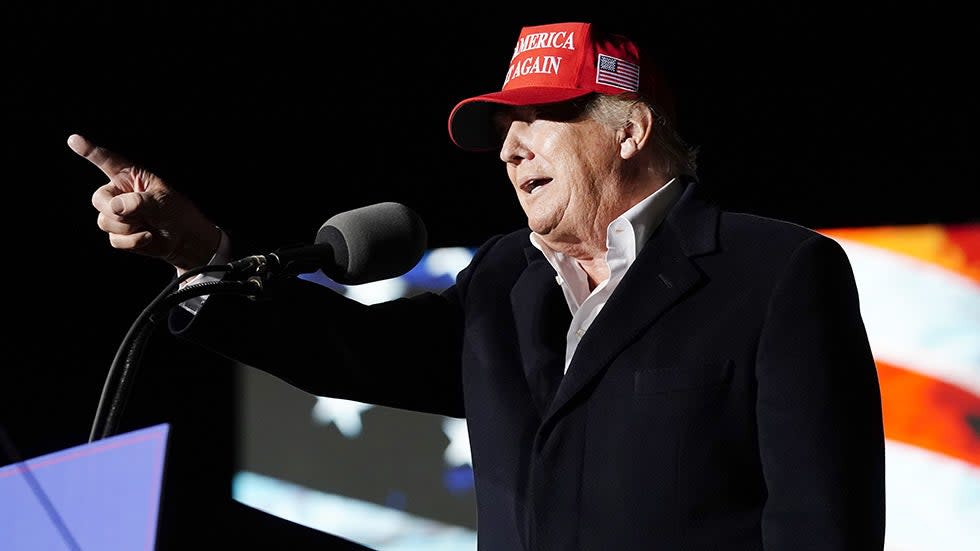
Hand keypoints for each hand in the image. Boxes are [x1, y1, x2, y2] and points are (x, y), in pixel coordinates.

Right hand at [68, 134, 220, 271]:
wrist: (182, 238)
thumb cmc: (174, 212)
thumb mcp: (161, 202)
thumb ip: (139, 202)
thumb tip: (116, 207)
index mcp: (130, 176)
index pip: (107, 161)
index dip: (89, 151)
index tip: (74, 139)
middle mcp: (119, 193)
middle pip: (99, 199)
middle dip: (114, 210)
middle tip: (136, 215)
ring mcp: (116, 214)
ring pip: (104, 221)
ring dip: (128, 227)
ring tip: (147, 225)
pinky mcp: (118, 233)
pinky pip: (114, 239)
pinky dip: (132, 241)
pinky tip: (147, 236)